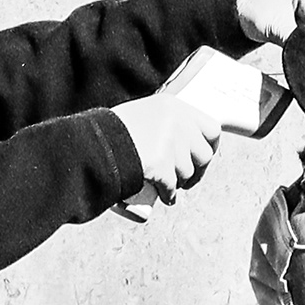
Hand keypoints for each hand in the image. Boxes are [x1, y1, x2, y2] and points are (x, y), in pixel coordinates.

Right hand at [111, 45, 277, 213]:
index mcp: (174, 106)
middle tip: (187, 180)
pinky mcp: (160, 165)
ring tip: (166, 186)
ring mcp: (169, 143)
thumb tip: (185, 144)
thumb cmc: (113, 131)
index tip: (202, 158)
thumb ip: (165, 122)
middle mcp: (176, 122)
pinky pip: (171, 188)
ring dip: (178, 183)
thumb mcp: (144, 114)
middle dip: (197, 171)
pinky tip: (164, 197)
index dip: (210, 147)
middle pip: (203, 155)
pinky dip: (168, 195)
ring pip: (187, 173)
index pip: (212, 128)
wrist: (93, 143)